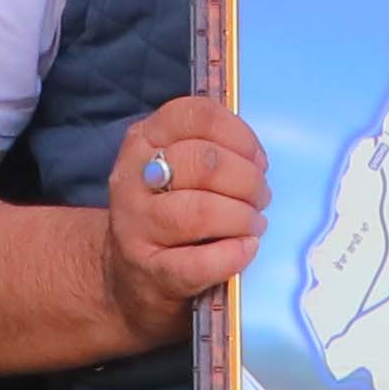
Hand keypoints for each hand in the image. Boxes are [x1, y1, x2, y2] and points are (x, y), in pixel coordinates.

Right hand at [96, 89, 265, 345]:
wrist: (127, 274)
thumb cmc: (166, 211)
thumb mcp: (173, 167)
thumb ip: (208, 150)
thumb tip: (257, 161)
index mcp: (143, 140)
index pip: (195, 115)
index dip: (238, 135)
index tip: (257, 159)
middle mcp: (133, 178)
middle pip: (202, 162)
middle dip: (247, 180)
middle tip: (260, 197)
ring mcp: (136, 226)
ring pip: (200, 211)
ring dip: (242, 218)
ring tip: (254, 225)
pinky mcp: (149, 270)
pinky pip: (199, 262)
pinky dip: (233, 255)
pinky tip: (246, 249)